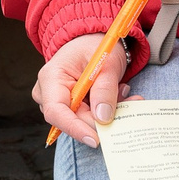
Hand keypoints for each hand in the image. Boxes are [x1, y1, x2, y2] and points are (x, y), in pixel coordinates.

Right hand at [34, 33, 130, 147]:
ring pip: (83, 120)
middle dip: (102, 118)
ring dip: (107, 112)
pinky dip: (106, 109)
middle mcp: (48, 93)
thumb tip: (103, 118)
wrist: (91, 39)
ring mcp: (57, 101)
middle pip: (72, 119)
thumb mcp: (105, 63)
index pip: (56, 112)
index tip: (96, 139)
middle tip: (130, 105)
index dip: (75, 128)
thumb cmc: (94, 46)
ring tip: (123, 91)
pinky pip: (88, 116)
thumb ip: (104, 90)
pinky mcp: (70, 106)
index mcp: (51, 78)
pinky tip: (118, 94)